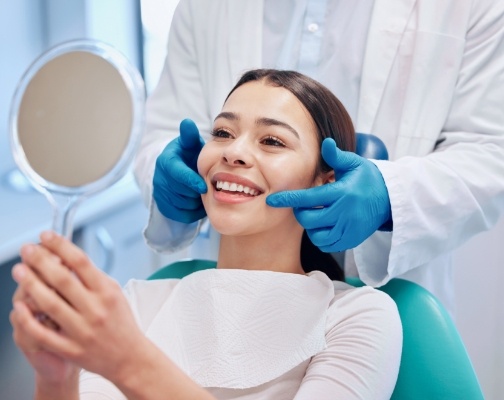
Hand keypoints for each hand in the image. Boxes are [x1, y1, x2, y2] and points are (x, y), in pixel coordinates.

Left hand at [10, 232, 148, 383]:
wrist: (128, 357)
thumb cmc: (120, 322)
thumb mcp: (115, 293)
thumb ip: (93, 277)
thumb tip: (68, 257)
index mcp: (107, 292)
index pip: (81, 262)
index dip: (61, 246)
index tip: (47, 236)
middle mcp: (95, 310)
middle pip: (63, 280)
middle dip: (41, 261)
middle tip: (27, 249)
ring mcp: (82, 330)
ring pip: (50, 304)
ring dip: (31, 284)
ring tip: (19, 270)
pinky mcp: (71, 349)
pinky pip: (44, 333)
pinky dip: (29, 319)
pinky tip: (19, 306)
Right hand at [153, 119, 206, 222]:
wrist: (178, 171)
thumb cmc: (188, 156)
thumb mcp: (189, 144)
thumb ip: (190, 136)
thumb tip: (187, 122)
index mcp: (166, 162)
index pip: (177, 174)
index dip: (190, 181)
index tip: (203, 187)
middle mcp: (160, 178)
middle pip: (181, 192)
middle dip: (196, 191)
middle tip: (208, 187)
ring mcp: (160, 194)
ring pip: (183, 205)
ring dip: (196, 202)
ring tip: (203, 193)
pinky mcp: (164, 207)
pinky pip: (182, 215)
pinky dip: (194, 212)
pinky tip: (199, 202)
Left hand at [266, 138, 391, 251]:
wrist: (390, 199)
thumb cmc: (367, 178)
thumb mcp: (354, 164)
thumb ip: (336, 156)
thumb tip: (326, 142)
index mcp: (342, 193)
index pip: (308, 198)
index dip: (288, 200)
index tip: (272, 200)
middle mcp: (345, 213)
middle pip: (309, 219)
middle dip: (301, 212)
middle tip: (305, 205)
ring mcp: (349, 229)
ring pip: (316, 235)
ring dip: (311, 226)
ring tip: (317, 214)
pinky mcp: (352, 240)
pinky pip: (327, 245)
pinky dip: (320, 237)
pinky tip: (324, 225)